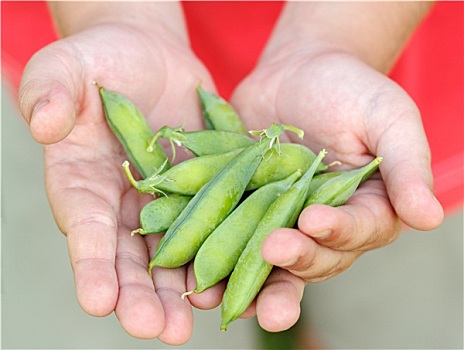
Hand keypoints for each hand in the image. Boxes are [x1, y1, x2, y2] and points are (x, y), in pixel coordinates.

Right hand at [18, 15, 213, 342]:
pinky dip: (217, 254)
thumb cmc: (103, 58)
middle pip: (129, 257)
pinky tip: (228, 281)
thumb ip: (51, 91)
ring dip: (179, 290)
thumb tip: (43, 123)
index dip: (91, 265)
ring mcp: (163, 201)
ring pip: (171, 255)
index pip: (85, 228)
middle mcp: (122, 203)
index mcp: (83, 182)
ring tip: (190, 324)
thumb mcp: (70, 66)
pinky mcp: (198, 190)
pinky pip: (209, 227)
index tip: (98, 301)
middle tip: (155, 329)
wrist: (150, 58)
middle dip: (139, 295)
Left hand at [218, 48, 441, 330]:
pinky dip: (213, 255)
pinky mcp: (245, 211)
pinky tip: (194, 268)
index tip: (315, 220)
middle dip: (293, 260)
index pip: (356, 231)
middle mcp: (322, 227)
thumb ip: (407, 164)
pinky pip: (230, 238)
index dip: (337, 230)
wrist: (298, 73)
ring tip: (222, 292)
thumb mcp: (387, 116)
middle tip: (273, 252)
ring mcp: (280, 221)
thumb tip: (429, 217)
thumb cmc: (350, 90)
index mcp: (364, 210)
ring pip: (268, 262)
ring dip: (248, 281)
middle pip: (312, 257)